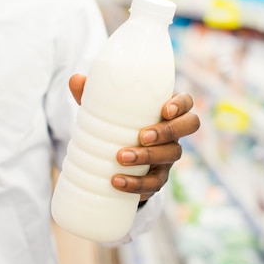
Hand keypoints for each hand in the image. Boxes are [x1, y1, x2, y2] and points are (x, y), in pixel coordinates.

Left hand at [69, 74, 200, 201]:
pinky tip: (117, 181)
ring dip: (148, 157)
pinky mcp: (158, 177)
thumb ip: (91, 94)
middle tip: (142, 136)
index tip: (165, 109)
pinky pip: (155, 183)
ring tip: (120, 157)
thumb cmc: (114, 124)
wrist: (112, 160)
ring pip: (172, 155)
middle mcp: (173, 132)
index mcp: (165, 109)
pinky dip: (136, 183)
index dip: (181, 105)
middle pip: (188, 127)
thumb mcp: (104, 109)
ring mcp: (168, 155)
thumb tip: (76, 79)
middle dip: (168, 131)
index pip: (186, 103)